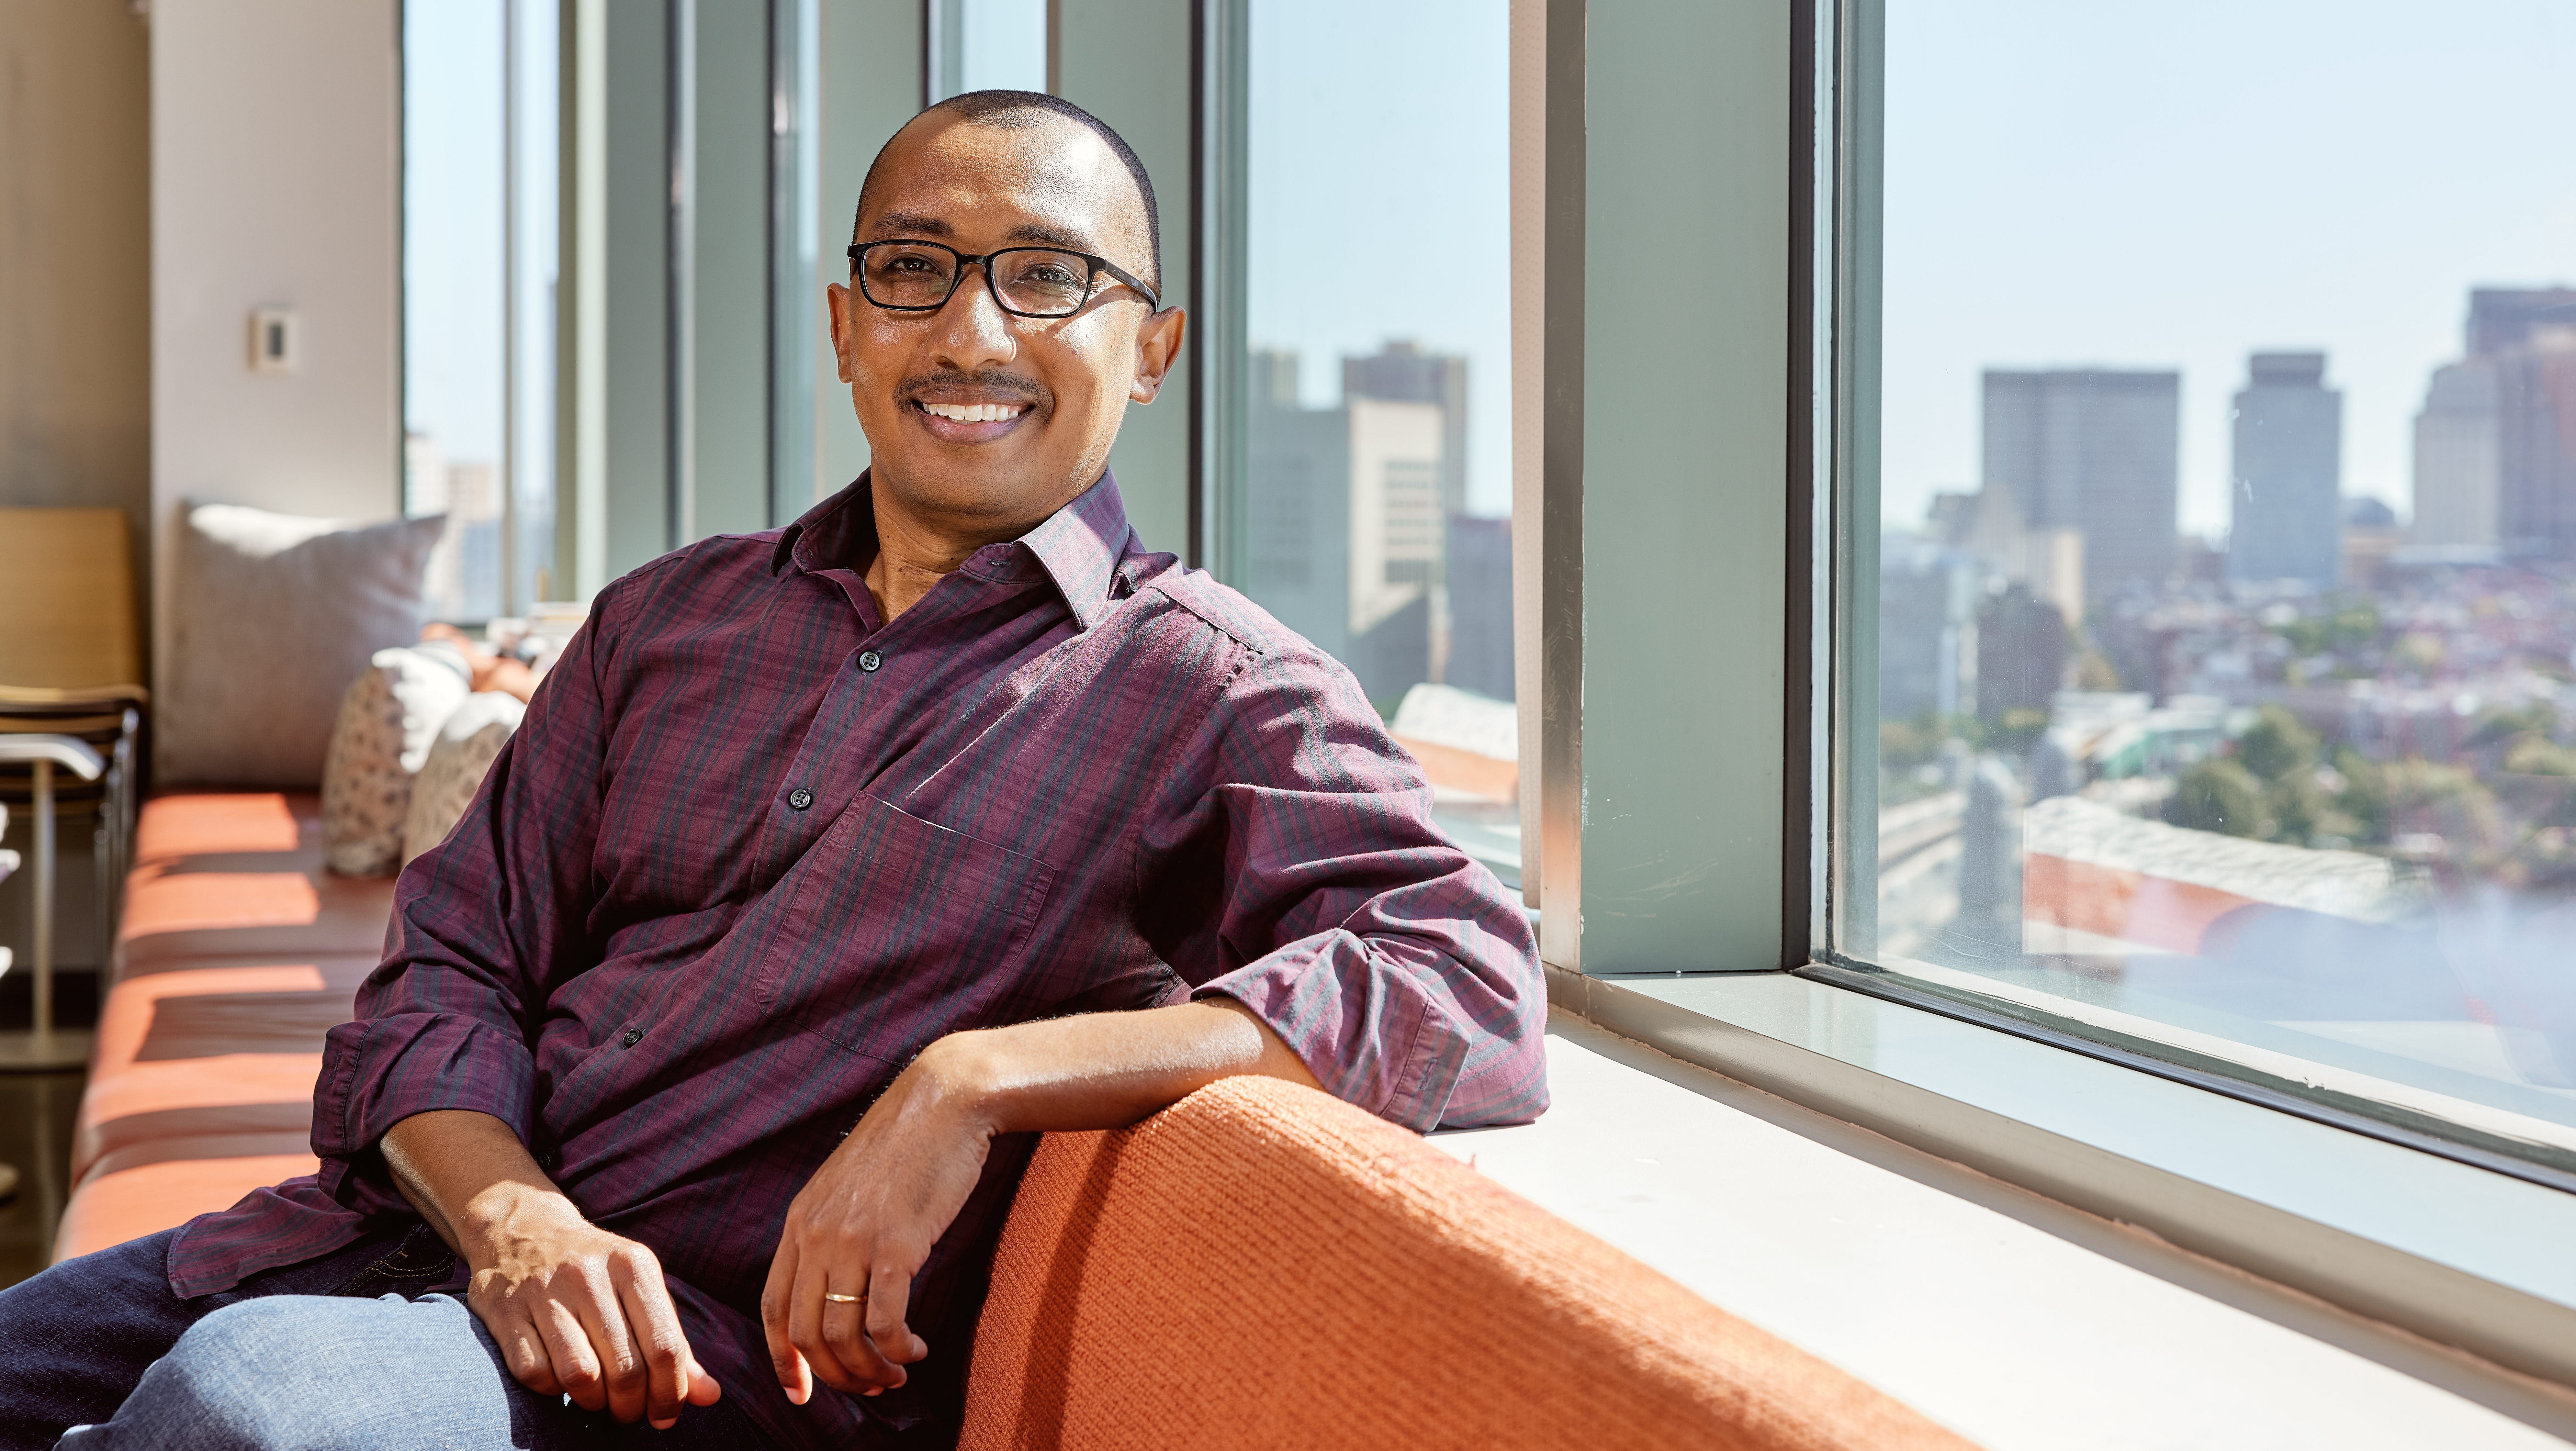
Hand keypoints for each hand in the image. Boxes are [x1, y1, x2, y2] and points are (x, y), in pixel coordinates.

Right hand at [458, 1183, 724, 1427]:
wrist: (523, 1228)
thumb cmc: (596, 1271)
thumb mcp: (641, 1290)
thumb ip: (675, 1344)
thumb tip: (710, 1396)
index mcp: (633, 1265)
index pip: (665, 1346)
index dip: (670, 1393)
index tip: (665, 1415)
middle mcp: (589, 1274)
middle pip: (625, 1367)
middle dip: (631, 1405)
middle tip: (628, 1413)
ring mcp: (544, 1291)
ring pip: (579, 1374)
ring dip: (592, 1402)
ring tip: (596, 1399)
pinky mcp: (505, 1311)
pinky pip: (534, 1372)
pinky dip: (550, 1390)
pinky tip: (559, 1382)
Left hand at [761, 1043, 995, 1403]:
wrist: (944, 1101)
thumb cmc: (906, 1145)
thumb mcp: (848, 1187)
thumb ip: (833, 1232)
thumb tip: (838, 1289)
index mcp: (799, 1221)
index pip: (772, 1308)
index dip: (784, 1359)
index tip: (802, 1392)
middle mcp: (816, 1234)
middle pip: (805, 1332)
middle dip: (834, 1375)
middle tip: (867, 1387)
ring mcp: (853, 1241)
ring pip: (842, 1336)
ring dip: (869, 1370)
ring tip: (896, 1373)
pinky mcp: (896, 1245)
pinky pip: (885, 1322)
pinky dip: (899, 1349)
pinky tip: (916, 1349)